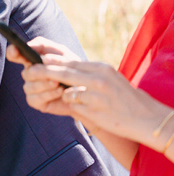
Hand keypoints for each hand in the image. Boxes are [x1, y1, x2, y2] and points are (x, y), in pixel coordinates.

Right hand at [4, 36, 82, 116]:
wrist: (86, 90)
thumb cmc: (73, 68)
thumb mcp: (61, 52)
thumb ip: (45, 46)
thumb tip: (30, 46)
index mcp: (32, 60)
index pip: (14, 54)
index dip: (12, 52)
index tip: (15, 50)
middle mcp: (29, 74)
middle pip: (25, 73)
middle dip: (40, 73)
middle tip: (53, 73)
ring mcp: (31, 88)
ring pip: (29, 86)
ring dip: (45, 84)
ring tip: (60, 83)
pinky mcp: (36, 102)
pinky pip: (35, 98)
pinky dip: (48, 94)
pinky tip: (60, 91)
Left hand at [34, 60, 169, 144]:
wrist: (146, 117)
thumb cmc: (122, 97)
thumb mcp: (106, 77)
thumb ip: (85, 72)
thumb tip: (59, 66)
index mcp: (99, 67)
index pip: (69, 60)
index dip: (50, 59)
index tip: (36, 58)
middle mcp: (97, 77)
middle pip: (62, 70)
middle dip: (43, 70)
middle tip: (30, 70)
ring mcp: (96, 94)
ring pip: (65, 88)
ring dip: (57, 90)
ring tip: (54, 91)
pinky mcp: (94, 109)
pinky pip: (73, 104)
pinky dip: (70, 104)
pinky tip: (75, 106)